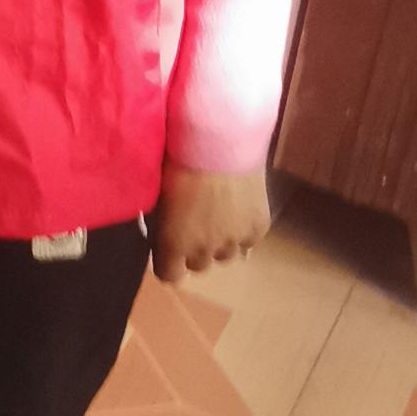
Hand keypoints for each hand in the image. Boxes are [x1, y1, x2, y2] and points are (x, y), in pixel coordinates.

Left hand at [152, 163, 270, 284]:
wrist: (218, 139)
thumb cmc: (176, 160)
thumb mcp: (158, 195)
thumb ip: (160, 221)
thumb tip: (162, 231)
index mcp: (174, 244)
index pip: (170, 276)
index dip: (169, 263)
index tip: (168, 249)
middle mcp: (204, 250)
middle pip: (199, 265)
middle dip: (195, 249)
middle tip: (194, 224)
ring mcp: (234, 241)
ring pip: (227, 256)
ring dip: (221, 241)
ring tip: (219, 215)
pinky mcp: (258, 227)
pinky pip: (248, 241)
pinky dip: (243, 231)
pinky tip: (239, 209)